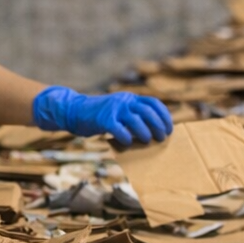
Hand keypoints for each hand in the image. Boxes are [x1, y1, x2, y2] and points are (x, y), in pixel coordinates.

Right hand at [32, 86, 173, 147]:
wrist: (74, 110)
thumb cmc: (99, 115)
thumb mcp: (118, 109)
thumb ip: (132, 114)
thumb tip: (153, 129)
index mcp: (129, 98)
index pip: (153, 103)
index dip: (164, 115)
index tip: (169, 128)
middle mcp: (123, 101)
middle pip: (147, 111)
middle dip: (158, 125)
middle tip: (162, 137)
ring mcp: (113, 109)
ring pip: (135, 120)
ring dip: (145, 132)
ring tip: (147, 141)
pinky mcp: (103, 119)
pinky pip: (119, 129)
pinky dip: (126, 138)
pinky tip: (127, 144)